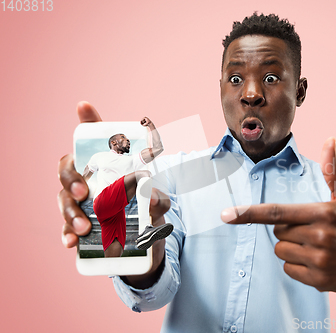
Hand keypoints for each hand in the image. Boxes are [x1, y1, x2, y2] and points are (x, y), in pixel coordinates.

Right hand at [57, 102, 169, 283]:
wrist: (146, 239)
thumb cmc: (147, 209)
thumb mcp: (157, 202)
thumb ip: (159, 199)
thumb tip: (154, 199)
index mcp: (106, 167)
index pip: (94, 141)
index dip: (88, 121)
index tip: (85, 106)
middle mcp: (87, 181)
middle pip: (68, 172)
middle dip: (72, 180)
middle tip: (84, 193)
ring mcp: (80, 204)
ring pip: (65, 202)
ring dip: (71, 213)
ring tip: (84, 228)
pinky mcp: (79, 228)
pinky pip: (66, 230)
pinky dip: (67, 236)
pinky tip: (72, 243)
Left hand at [221, 138, 335, 293]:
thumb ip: (333, 169)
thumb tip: (329, 139)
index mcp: (323, 213)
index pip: (277, 212)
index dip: (248, 213)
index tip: (226, 215)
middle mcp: (320, 237)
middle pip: (278, 232)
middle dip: (289, 229)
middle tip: (313, 229)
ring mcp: (320, 261)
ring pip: (282, 252)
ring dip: (292, 248)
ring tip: (317, 246)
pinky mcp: (320, 280)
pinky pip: (289, 270)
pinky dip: (297, 266)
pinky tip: (318, 261)